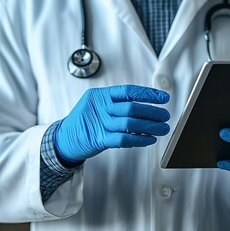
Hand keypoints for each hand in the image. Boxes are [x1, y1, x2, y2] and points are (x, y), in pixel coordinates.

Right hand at [54, 85, 170, 162]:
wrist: (64, 138)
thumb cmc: (85, 121)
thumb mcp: (97, 105)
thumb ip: (117, 103)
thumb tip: (145, 104)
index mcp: (100, 95)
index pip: (129, 91)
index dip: (148, 94)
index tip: (163, 98)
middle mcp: (100, 107)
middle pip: (132, 107)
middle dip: (153, 112)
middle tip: (165, 116)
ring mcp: (99, 123)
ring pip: (130, 123)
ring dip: (150, 126)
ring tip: (163, 128)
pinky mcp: (99, 139)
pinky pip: (124, 138)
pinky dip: (139, 139)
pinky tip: (149, 139)